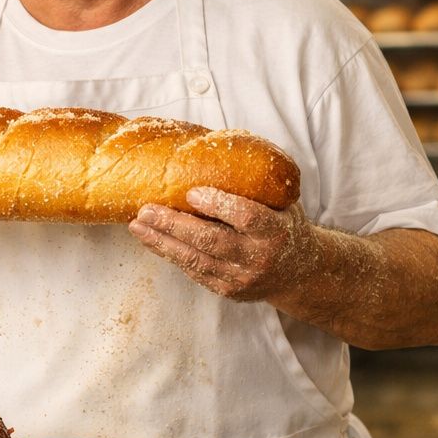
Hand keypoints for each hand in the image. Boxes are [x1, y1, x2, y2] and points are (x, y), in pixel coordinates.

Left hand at [127, 187, 316, 301]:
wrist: (299, 273)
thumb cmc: (284, 225)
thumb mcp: (282, 201)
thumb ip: (255, 183)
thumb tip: (213, 146)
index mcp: (276, 231)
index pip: (247, 218)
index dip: (219, 205)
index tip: (192, 192)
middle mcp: (259, 257)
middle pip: (212, 241)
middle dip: (175, 225)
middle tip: (146, 210)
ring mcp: (242, 278)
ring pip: (197, 260)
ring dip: (163, 242)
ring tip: (138, 226)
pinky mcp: (227, 290)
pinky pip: (194, 272)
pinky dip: (170, 254)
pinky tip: (151, 240)